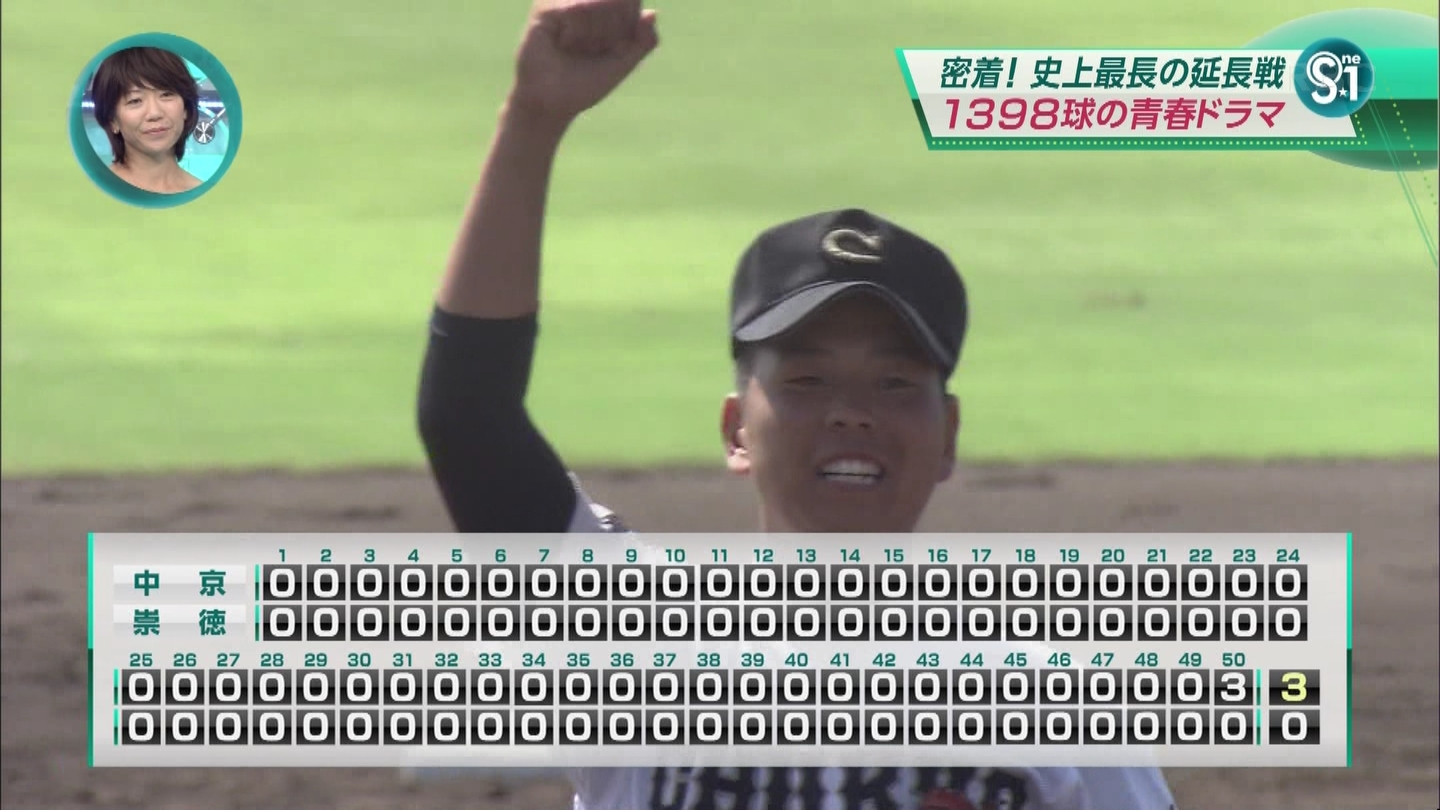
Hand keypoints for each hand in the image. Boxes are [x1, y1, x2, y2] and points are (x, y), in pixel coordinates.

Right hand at [510, 0, 658, 125]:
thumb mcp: (622, 64)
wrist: (550, 103)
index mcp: (608, 12)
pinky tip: (563, 43)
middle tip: (589, 50)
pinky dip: (576, 33)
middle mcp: (586, 2)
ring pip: (601, 4)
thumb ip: (644, 42)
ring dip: (594, 34)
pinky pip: (578, 9)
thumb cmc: (584, 84)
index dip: (626, 31)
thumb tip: (652, 14)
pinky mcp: (547, 7)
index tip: (609, 49)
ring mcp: (566, 1)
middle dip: (611, 33)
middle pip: (620, 3)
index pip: (632, 4)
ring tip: (574, 47)